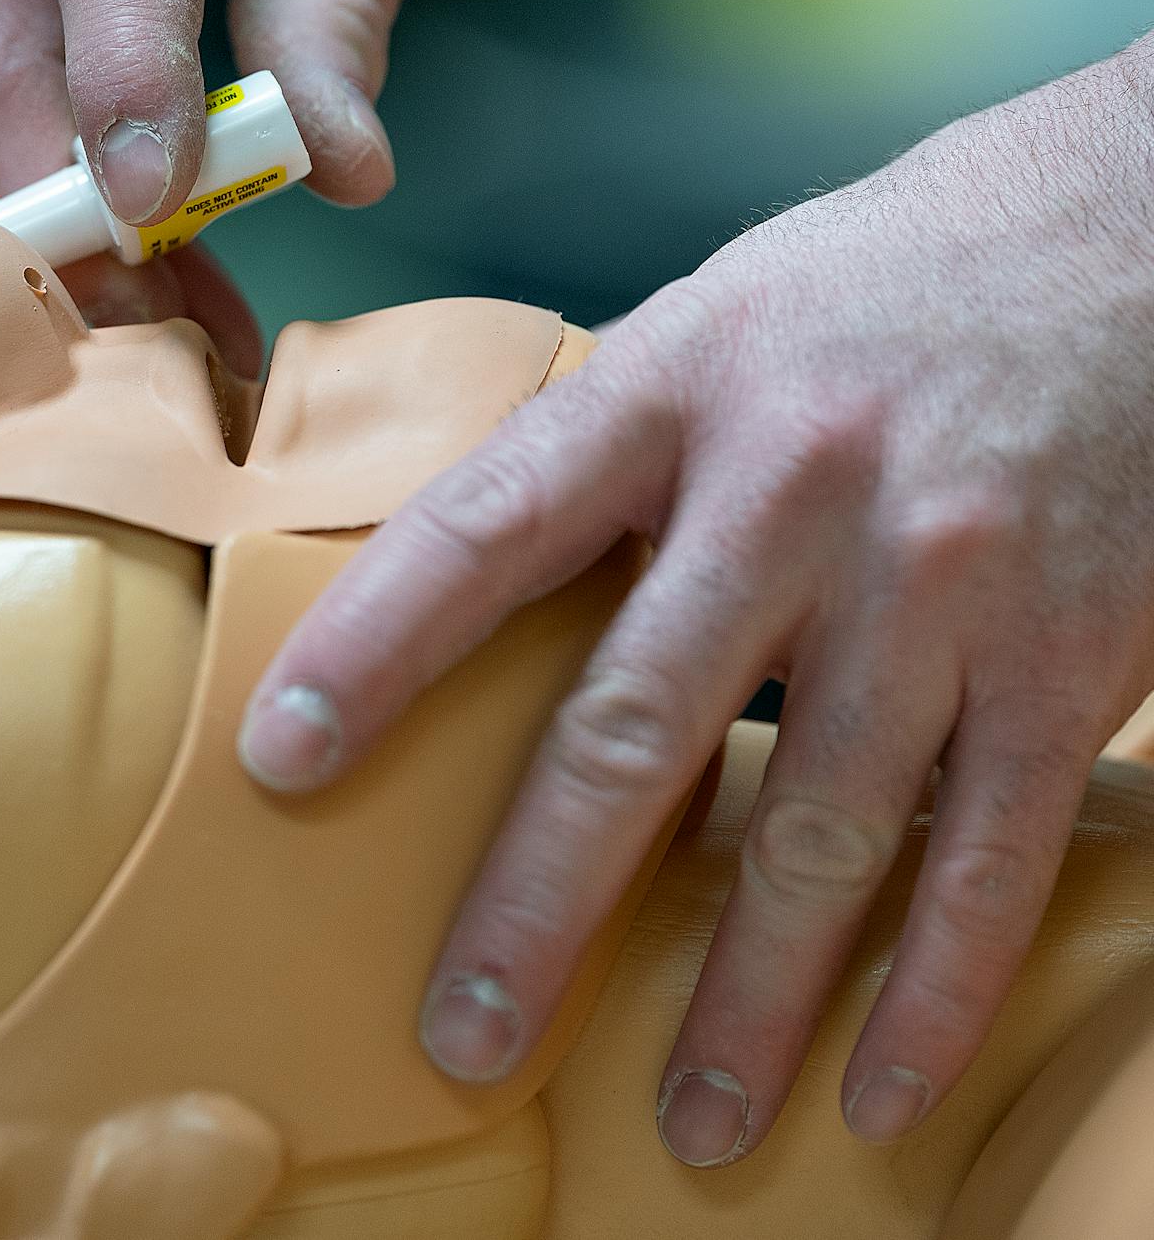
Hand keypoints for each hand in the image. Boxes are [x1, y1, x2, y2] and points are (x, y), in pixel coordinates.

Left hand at [239, 35, 1153, 1163]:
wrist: (1129, 229)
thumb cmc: (877, 290)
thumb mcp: (707, 325)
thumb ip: (600, 461)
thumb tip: (466, 598)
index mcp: (670, 392)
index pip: (485, 527)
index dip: (373, 646)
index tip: (281, 759)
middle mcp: (795, 488)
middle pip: (637, 722)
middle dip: (539, 899)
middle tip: (464, 1031)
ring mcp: (940, 579)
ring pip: (819, 824)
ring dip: (745, 995)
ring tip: (688, 1122)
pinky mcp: (1068, 653)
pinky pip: (989, 851)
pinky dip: (932, 988)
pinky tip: (878, 1086)